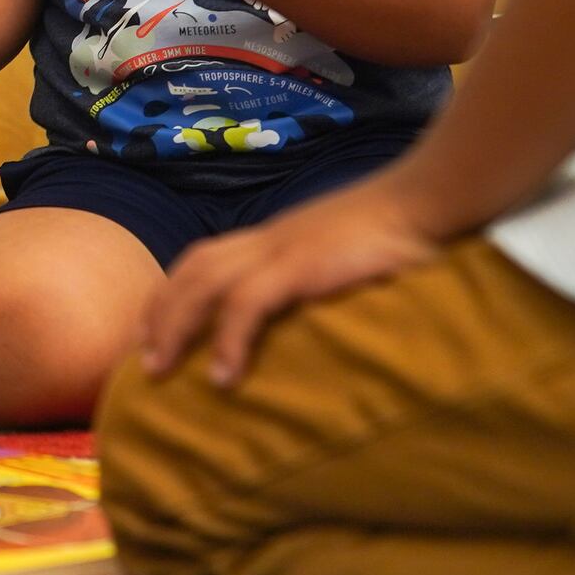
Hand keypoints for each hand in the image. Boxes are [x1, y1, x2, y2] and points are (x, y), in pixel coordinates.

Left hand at [141, 175, 449, 385]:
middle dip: (159, 312)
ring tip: (159, 372)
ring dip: (175, 326)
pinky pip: (250, 303)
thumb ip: (324, 275)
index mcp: (279, 235)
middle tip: (141, 361)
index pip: (206, 256)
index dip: (173, 290)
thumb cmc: (403, 230)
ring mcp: (284, 247)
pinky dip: (229, 339)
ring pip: (205, 283)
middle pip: (193, 268)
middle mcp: (271, 237)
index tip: (153, 328)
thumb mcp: (349, 253)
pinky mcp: (304, 263)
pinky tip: (223, 376)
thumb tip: (317, 311)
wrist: (432, 197)